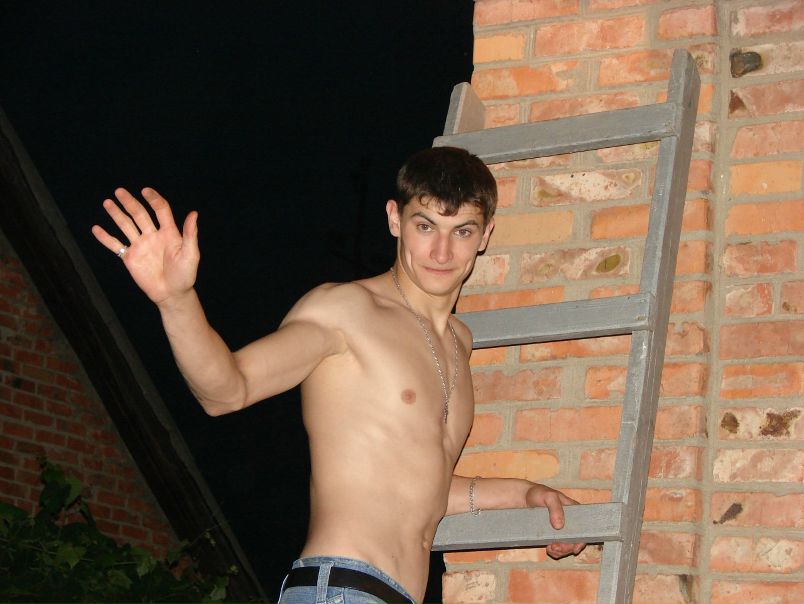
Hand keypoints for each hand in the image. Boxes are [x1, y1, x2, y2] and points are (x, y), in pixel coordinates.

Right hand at [92, 187, 198, 305]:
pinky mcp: (130, 257)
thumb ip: (190, 234)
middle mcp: (152, 235)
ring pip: (126, 225)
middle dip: (129, 202)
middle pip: (139, 214)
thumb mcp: (191, 254)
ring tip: (107, 203)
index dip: (153, 199)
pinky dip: (105, 238)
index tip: (145, 191)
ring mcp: (140, 245)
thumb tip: (193, 213)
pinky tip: (95, 229)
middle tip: (119, 191)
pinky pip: (115, 245)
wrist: (172, 294)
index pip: (160, 210)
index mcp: (168, 232)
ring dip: (116, 214)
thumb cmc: (185, 275)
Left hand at [525, 484, 586, 558]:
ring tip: (551, 548)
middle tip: (555, 547)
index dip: (581, 540)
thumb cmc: (539, 493)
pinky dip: (555, 551)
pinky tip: (549, 549)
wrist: (524, 497)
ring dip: (561, 551)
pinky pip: (558, 546)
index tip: (574, 548)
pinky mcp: (553, 533)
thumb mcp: (548, 496)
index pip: (584, 528)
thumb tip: (560, 526)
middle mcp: (570, 521)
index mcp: (574, 511)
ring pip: (567, 545)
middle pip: (575, 540)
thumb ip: (555, 508)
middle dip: (567, 548)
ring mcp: (562, 528)